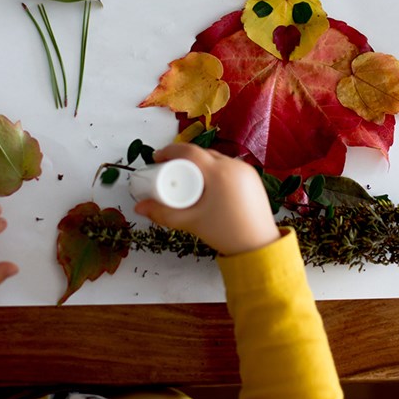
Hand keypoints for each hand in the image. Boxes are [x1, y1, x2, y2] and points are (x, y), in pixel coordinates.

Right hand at [133, 144, 279, 255]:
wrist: (259, 246)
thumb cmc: (225, 233)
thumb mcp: (190, 222)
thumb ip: (162, 213)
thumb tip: (139, 207)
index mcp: (219, 173)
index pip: (190, 152)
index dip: (170, 151)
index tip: (156, 158)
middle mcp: (234, 166)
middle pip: (203, 154)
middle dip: (184, 159)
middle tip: (169, 170)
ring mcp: (246, 171)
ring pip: (217, 159)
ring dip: (201, 164)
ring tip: (187, 177)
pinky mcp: (253, 178)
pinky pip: (229, 167)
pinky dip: (216, 170)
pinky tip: (207, 183)